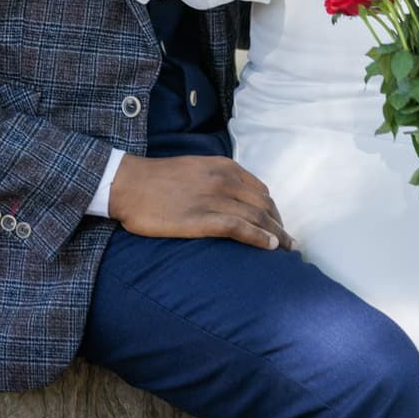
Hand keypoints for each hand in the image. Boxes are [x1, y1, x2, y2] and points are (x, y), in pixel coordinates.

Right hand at [109, 153, 295, 251]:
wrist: (129, 183)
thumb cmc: (157, 180)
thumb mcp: (194, 169)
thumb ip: (216, 179)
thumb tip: (231, 198)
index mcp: (223, 167)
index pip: (261, 191)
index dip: (274, 210)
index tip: (278, 225)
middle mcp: (225, 180)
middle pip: (265, 205)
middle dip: (280, 225)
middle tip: (289, 243)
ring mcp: (215, 199)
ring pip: (258, 217)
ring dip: (277, 235)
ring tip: (287, 250)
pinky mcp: (203, 218)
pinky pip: (241, 228)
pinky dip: (260, 238)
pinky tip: (270, 248)